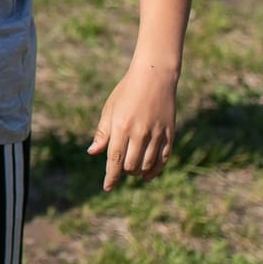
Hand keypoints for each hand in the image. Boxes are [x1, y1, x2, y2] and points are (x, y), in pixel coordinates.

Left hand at [88, 64, 177, 190]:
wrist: (154, 76)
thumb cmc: (127, 91)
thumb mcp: (110, 109)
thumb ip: (103, 133)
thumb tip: (93, 153)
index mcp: (121, 127)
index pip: (114, 160)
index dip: (111, 177)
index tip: (107, 187)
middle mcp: (139, 133)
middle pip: (130, 165)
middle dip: (124, 171)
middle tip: (121, 168)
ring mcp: (156, 134)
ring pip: (147, 165)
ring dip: (138, 171)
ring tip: (133, 168)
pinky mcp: (170, 133)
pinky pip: (163, 159)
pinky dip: (155, 170)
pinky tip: (148, 175)